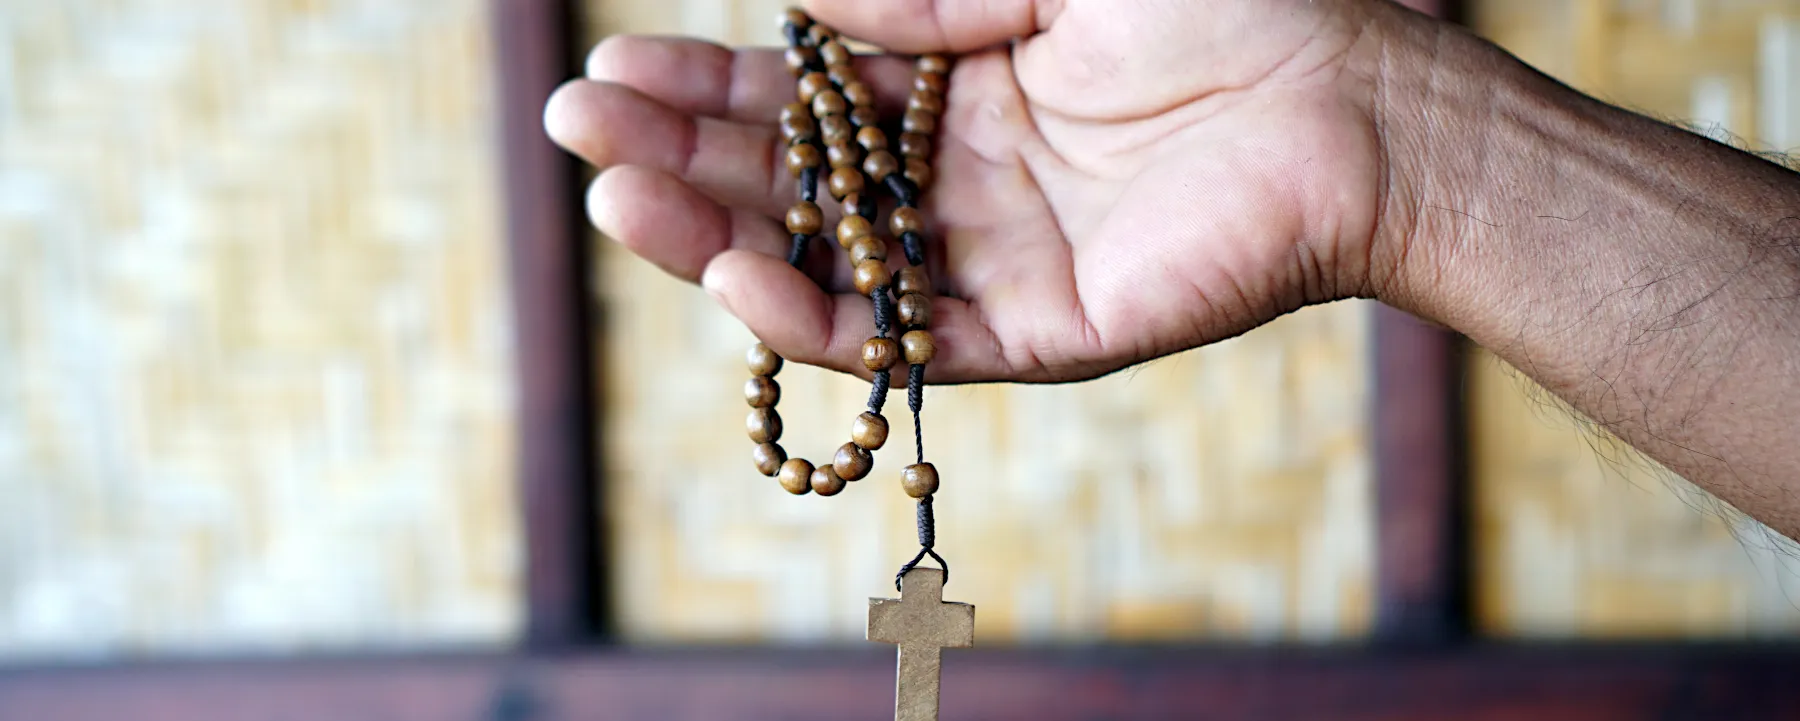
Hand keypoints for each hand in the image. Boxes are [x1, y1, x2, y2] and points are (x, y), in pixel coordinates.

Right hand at [545, 0, 1421, 382]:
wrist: (1351, 94)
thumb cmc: (1221, 0)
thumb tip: (790, 0)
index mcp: (958, 89)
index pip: (799, 100)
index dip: (703, 85)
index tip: (611, 64)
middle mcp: (958, 180)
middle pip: (789, 184)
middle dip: (679, 154)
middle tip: (581, 127)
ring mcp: (990, 261)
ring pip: (827, 267)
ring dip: (713, 237)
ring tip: (617, 195)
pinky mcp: (1035, 334)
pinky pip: (906, 340)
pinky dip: (816, 319)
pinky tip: (730, 270)